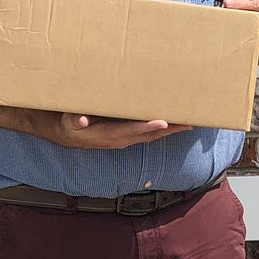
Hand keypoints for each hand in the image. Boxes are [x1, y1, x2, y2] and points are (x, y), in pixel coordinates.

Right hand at [57, 113, 191, 149]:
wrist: (70, 135)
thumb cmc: (71, 125)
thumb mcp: (69, 121)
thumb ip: (75, 119)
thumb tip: (80, 120)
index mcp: (109, 135)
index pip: (132, 130)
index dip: (147, 127)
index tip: (163, 122)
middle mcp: (122, 139)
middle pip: (150, 134)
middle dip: (170, 129)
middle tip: (188, 121)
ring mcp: (127, 139)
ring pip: (153, 135)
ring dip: (171, 129)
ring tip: (189, 122)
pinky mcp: (129, 136)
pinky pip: (150, 133)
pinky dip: (164, 128)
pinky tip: (176, 123)